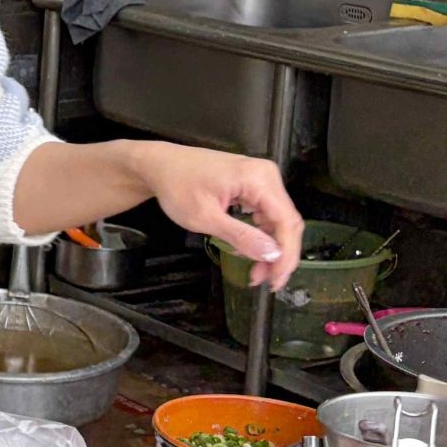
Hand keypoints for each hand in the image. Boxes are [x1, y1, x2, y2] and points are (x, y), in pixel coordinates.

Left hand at [135, 143, 302, 288]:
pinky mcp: (253, 185)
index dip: (286, 254)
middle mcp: (266, 175)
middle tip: (266, 281)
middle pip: (286, 222)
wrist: (160, 165)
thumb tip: (272, 255)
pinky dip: (261, 234)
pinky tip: (251, 251)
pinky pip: (266, 213)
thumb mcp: (205, 217)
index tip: (276, 280)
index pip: (286, 222)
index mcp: (258, 179)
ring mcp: (261, 178)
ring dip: (270, 247)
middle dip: (278, 255)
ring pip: (277, 220)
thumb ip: (241, 236)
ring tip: (256, 272)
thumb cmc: (177, 187)